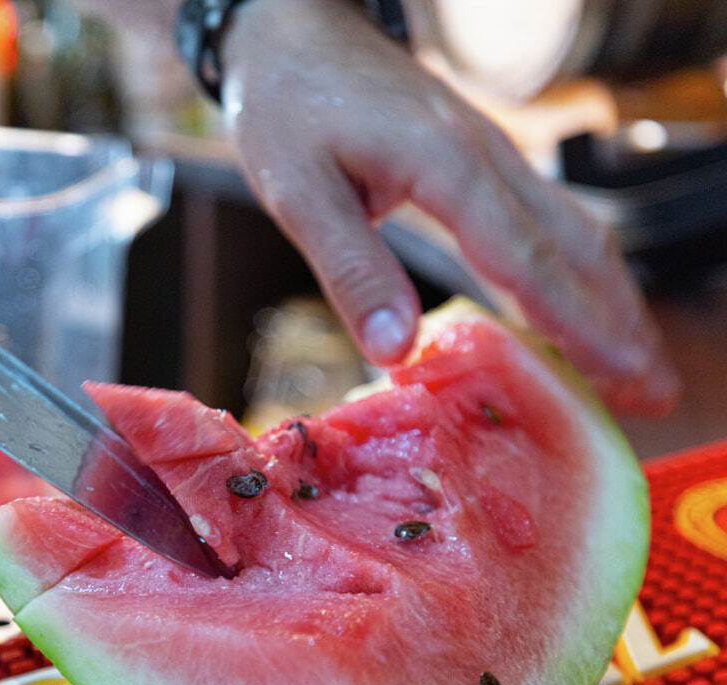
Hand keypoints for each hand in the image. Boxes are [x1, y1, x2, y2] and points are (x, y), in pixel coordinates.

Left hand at [219, 0, 679, 414]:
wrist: (296, 33)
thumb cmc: (289, 107)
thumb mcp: (299, 193)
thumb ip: (351, 269)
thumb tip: (394, 350)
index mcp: (445, 165)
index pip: (526, 260)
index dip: (576, 325)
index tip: (619, 374)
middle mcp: (487, 156)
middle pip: (575, 248)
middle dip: (618, 324)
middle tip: (654, 390)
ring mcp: (493, 154)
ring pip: (575, 231)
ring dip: (611, 300)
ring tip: (637, 363)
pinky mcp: (484, 159)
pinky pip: (550, 219)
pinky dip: (580, 271)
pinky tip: (586, 308)